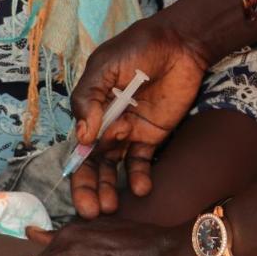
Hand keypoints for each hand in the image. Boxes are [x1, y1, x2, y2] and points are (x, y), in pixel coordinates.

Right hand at [70, 18, 211, 217]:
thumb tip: (82, 137)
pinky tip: (140, 189)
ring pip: (115, 167)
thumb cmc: (138, 47)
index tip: (79, 192)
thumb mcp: (106, 66)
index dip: (76, 172)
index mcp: (90, 109)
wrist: (180, 44)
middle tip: (91, 212)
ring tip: (112, 208)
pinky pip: (143, 161)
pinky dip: (139, 176)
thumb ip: (89, 98)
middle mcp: (106, 125)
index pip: (78, 147)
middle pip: (94, 164)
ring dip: (111, 188)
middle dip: (90, 189)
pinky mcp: (154, 135)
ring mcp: (130, 131)